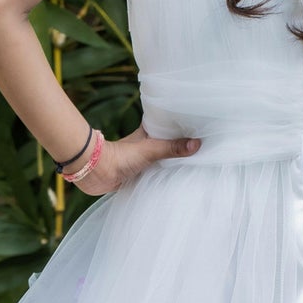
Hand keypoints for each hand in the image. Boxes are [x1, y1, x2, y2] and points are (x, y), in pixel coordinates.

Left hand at [72, 126, 199, 195]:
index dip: (183, 125)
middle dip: (182, 145)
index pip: (170, 124)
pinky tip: (179, 178)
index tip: (200, 126)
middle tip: (204, 146)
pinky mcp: (140, 173)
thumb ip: (173, 148)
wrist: (97, 173)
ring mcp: (144, 159)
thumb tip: (197, 144)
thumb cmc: (121, 156)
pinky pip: (158, 173)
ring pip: (164, 158)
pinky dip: (166, 174)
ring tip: (198, 162)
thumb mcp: (151, 150)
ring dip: (175, 161)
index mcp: (149, 131)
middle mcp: (147, 144)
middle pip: (169, 142)